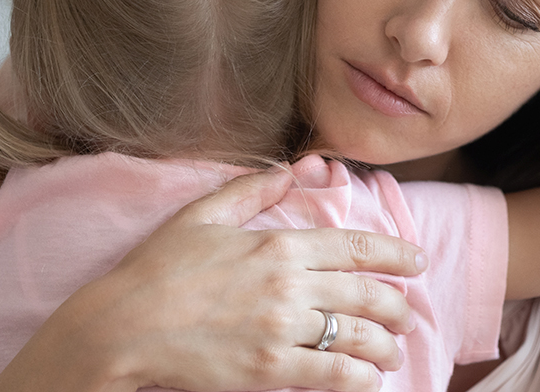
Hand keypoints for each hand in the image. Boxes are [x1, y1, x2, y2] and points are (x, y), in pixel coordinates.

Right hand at [0, 167, 427, 391]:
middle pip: (367, 294)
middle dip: (398, 306)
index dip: (396, 255)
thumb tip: (294, 169)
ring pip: (357, 336)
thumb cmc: (158, 268)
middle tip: (407, 314)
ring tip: (392, 353)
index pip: (356, 247)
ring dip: (385, 346)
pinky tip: (369, 379)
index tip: (416, 262)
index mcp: (278, 244)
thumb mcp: (203, 213)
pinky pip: (332, 374)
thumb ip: (255, 190)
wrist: (122, 326)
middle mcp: (289, 285)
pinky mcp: (268, 369)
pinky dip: (360, 378)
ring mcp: (281, 329)